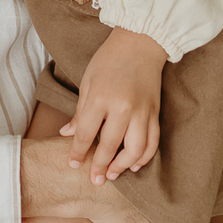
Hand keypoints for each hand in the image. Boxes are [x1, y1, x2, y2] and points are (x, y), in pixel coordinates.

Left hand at [61, 29, 166, 184]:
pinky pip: (152, 142)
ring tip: (113, 174)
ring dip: (123, 166)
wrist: (141, 42)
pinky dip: (144, 157)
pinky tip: (134, 165)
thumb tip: (67, 134)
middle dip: (100, 166)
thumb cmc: (110, 59)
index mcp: (101, 97)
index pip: (86, 133)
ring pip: (135, 150)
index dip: (78, 152)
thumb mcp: (88, 81)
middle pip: (110, 145)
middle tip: (94, 180)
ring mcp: (142, 112)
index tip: (73, 165)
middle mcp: (123, 108)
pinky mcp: (155, 113)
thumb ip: (80, 111)